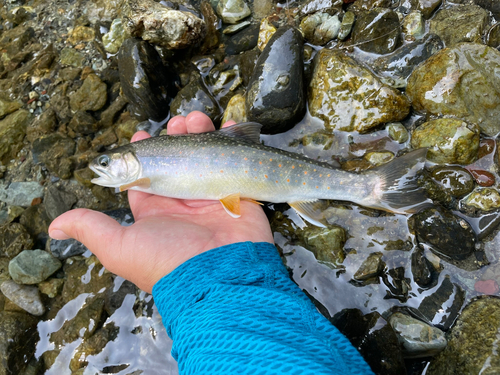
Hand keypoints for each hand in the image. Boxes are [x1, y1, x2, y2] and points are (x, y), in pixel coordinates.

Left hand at [49, 111, 273, 292]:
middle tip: (177, 122)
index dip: (143, 152)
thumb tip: (54, 226)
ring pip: (203, 155)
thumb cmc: (167, 258)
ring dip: (200, 134)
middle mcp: (182, 200)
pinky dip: (231, 142)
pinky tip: (225, 127)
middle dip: (175, 136)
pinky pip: (233, 160)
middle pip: (177, 158)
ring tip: (197, 120)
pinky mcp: (235, 191)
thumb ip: (91, 228)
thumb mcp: (120, 246)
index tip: (141, 133)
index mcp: (155, 208)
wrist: (220, 272)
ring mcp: (210, 194)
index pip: (146, 174)